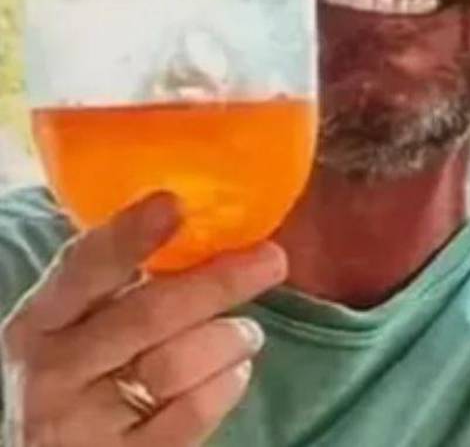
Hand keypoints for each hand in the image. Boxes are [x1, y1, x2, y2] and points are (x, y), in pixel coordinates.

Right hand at [1, 192, 287, 445]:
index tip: (174, 204)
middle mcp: (55, 372)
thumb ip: (115, 283)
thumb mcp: (70, 328)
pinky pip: (191, 417)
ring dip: (229, 339)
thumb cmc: (72, 373)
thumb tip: (195, 217)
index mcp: (40, 323)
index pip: (83, 269)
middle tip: (272, 259)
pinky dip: (225, 387)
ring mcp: (84, 424)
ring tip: (247, 332)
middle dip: (219, 282)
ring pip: (175, 366)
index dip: (128, 235)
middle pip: (148, 316)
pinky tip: (234, 372)